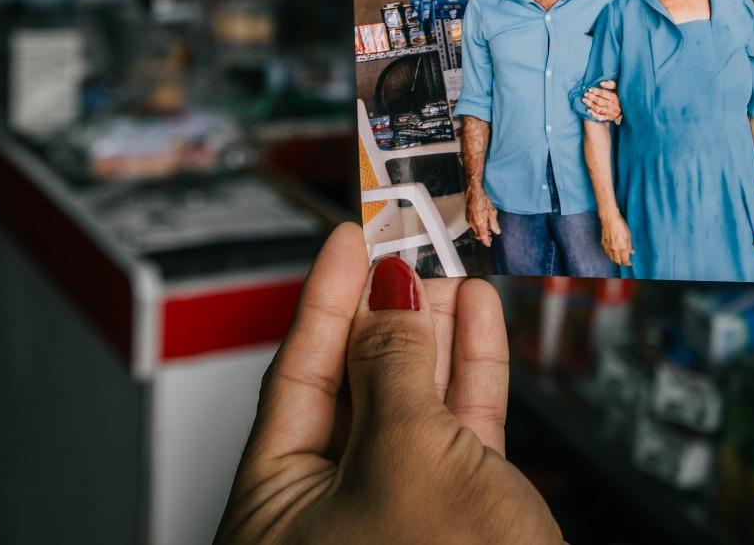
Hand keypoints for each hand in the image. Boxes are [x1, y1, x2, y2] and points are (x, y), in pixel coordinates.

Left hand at [216, 224, 560, 544]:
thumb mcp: (406, 455)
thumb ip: (394, 369)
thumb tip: (387, 302)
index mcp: (275, 510)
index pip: (295, 376)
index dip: (326, 299)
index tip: (349, 237)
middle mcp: (328, 513)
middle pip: (354, 384)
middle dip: (385, 310)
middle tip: (403, 242)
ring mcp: (395, 514)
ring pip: (412, 402)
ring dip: (435, 332)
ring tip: (448, 269)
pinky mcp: (456, 518)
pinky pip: (458, 428)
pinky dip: (472, 372)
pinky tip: (478, 322)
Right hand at [466, 186, 501, 246]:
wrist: (474, 190)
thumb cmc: (483, 199)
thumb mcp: (492, 212)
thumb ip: (494, 223)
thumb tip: (497, 231)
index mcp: (480, 223)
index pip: (483, 237)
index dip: (487, 242)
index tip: (489, 244)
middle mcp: (473, 223)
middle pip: (478, 235)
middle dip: (484, 237)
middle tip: (490, 237)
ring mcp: (469, 219)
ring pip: (475, 230)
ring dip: (481, 231)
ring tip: (487, 230)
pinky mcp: (468, 215)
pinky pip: (472, 224)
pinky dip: (477, 226)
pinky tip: (482, 222)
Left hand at [582, 79, 621, 123]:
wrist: (625, 106)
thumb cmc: (618, 95)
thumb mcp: (617, 88)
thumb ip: (611, 84)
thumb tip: (601, 84)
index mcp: (616, 98)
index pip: (604, 94)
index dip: (596, 91)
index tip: (590, 89)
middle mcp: (614, 106)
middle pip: (600, 101)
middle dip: (591, 97)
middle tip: (585, 94)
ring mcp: (612, 113)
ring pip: (599, 109)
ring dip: (590, 104)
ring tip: (584, 100)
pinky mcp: (610, 118)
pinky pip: (601, 117)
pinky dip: (594, 114)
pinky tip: (588, 110)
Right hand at [599, 209, 633, 266]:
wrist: (609, 219)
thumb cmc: (620, 225)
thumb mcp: (628, 235)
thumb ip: (630, 246)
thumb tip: (631, 252)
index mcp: (622, 247)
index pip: (625, 261)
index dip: (628, 263)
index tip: (630, 263)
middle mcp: (614, 249)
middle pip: (618, 262)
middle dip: (622, 262)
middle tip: (625, 260)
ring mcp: (608, 247)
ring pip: (612, 259)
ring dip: (616, 259)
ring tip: (620, 257)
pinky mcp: (603, 245)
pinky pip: (607, 253)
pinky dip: (611, 255)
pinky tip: (614, 252)